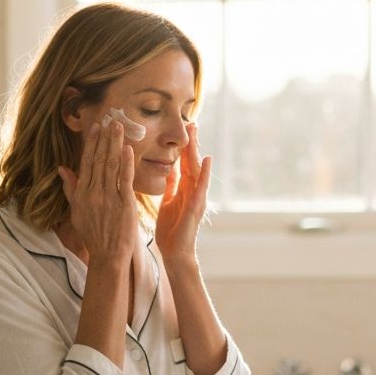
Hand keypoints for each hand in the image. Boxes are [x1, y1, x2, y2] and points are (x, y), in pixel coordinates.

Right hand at [57, 119, 137, 265]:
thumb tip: (61, 168)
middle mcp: (93, 193)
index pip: (86, 162)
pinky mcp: (124, 204)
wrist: (107, 255)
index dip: (91, 143)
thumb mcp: (76, 211)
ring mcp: (108, 198)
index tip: (96, 127)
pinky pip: (125, 179)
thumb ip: (70, 189)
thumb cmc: (93, 234)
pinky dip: (126, 163)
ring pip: (111, 165)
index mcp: (81, 194)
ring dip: (115, 144)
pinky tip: (128, 148)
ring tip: (119, 126)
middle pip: (99, 160)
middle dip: (104, 138)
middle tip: (110, 118)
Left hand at [155, 122, 211, 265]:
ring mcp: (196, 197)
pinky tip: (207, 160)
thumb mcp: (168, 202)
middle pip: (191, 161)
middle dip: (191, 142)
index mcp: (183, 188)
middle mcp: (192, 190)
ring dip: (197, 150)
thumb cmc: (171, 230)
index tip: (183, 128)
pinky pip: (201, 187)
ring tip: (196, 133)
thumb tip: (170, 170)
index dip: (182, 146)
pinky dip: (204, 173)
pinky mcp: (196, 206)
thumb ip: (171, 186)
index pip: (183, 163)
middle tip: (191, 122)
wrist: (175, 252)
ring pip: (196, 169)